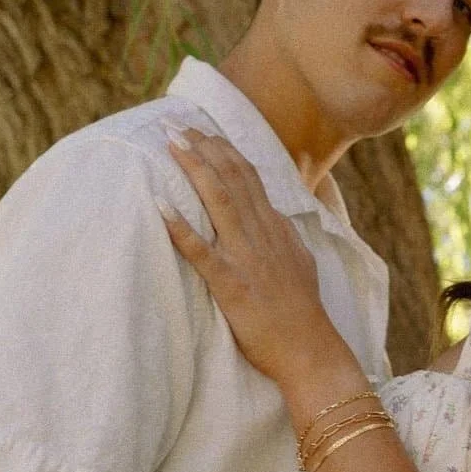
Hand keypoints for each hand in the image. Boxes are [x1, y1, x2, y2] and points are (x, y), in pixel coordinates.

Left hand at [160, 129, 343, 388]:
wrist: (310, 349)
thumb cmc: (303, 311)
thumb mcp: (301, 259)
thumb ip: (285, 234)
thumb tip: (277, 215)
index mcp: (275, 228)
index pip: (248, 176)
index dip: (222, 149)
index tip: (201, 129)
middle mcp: (261, 235)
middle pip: (231, 178)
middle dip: (202, 146)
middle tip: (173, 122)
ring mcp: (247, 258)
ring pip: (219, 201)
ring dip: (194, 168)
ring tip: (170, 143)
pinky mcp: (232, 285)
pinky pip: (202, 252)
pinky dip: (181, 227)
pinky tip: (160, 206)